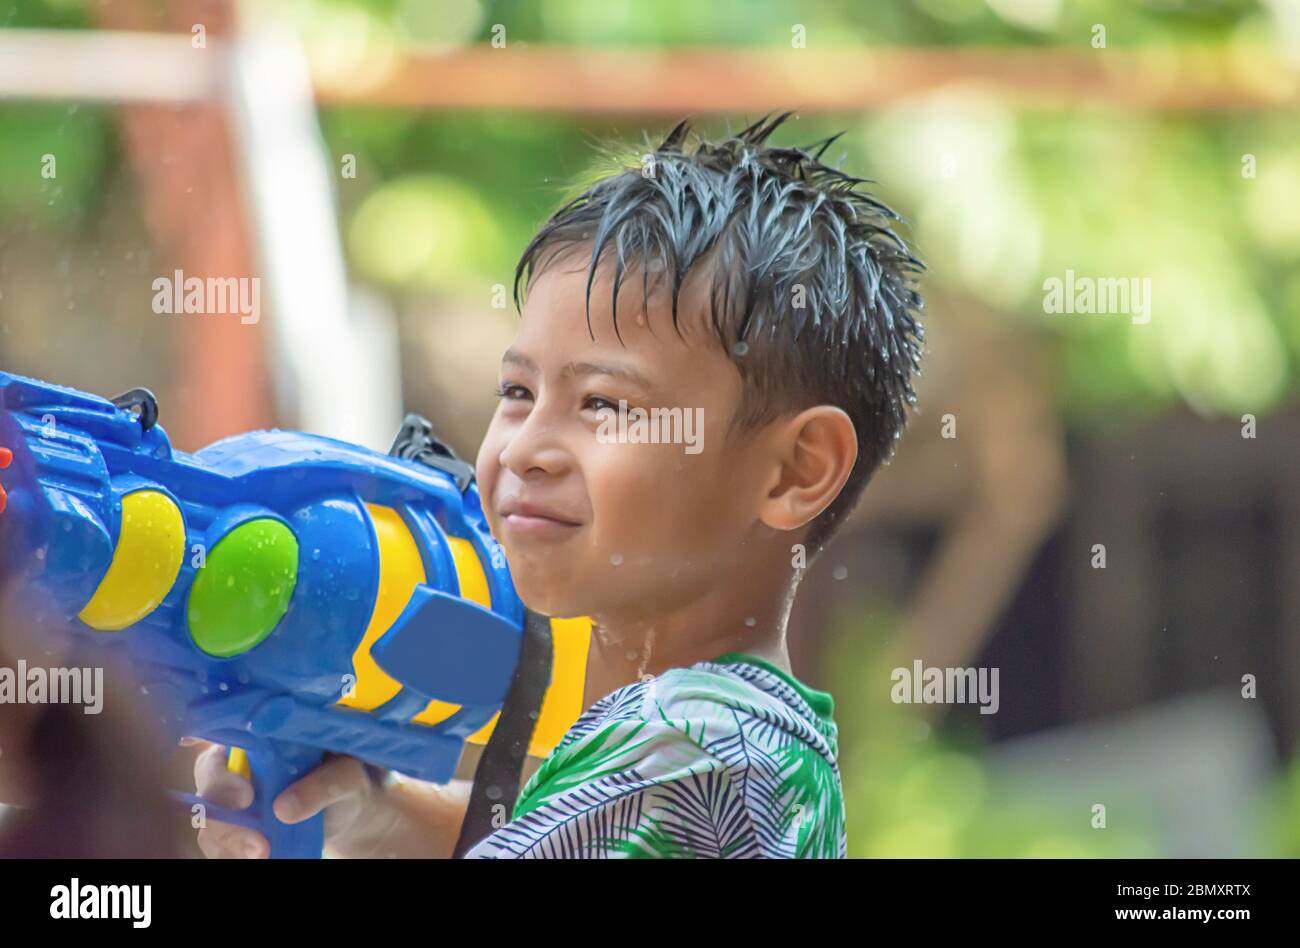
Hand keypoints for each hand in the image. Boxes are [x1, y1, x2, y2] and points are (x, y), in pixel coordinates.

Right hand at [191, 741, 375, 858]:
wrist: (352, 812)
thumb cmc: (347, 780)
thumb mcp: (346, 776)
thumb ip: (322, 783)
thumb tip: (284, 809)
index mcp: (259, 738)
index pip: (221, 744)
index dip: (222, 771)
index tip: (246, 795)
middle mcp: (237, 767)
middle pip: (209, 789)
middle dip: (225, 816)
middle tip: (257, 840)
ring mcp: (233, 801)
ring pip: (211, 821)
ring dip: (229, 842)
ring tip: (263, 854)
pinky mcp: (237, 829)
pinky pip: (220, 844)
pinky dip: (231, 854)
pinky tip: (258, 858)